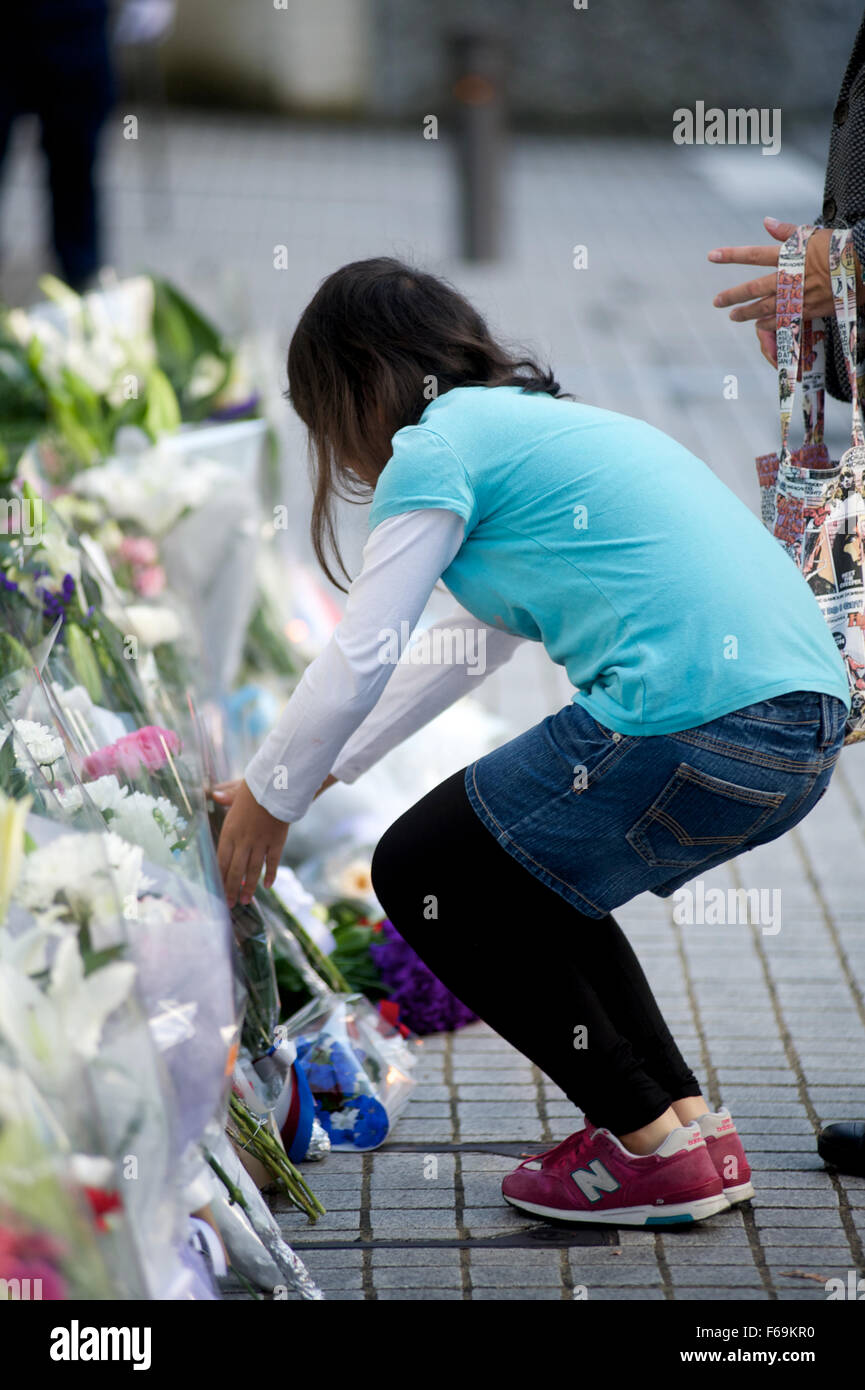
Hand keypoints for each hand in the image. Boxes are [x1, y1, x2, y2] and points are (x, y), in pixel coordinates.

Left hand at [214, 779, 288, 907]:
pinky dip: (270, 875)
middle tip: (229, 904)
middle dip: (231, 889)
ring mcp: (260, 842)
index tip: (217, 890)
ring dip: (248, 887)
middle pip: (235, 870)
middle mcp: (243, 840)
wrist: (278, 785)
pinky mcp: (276, 842)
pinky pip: (272, 862)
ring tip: (245, 901)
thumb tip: (214, 794)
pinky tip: (267, 886)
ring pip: (252, 870)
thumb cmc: (257, 787)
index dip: (219, 877)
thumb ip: (225, 797)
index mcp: (230, 830)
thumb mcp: (238, 792)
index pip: (221, 859)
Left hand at [708, 217, 833, 366]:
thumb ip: (787, 232)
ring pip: (765, 307)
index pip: (753, 255)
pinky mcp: (809, 309)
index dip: (731, 255)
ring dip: (747, 312)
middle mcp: (790, 277)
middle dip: (733, 295)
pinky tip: (758, 325)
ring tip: (734, 316)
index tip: (712, 256)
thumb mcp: (814, 234)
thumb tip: (766, 222)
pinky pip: (783, 318)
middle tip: (717, 302)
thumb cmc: (841, 247)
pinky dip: (769, 322)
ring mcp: (799, 296)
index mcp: (790, 255)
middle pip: (754, 288)